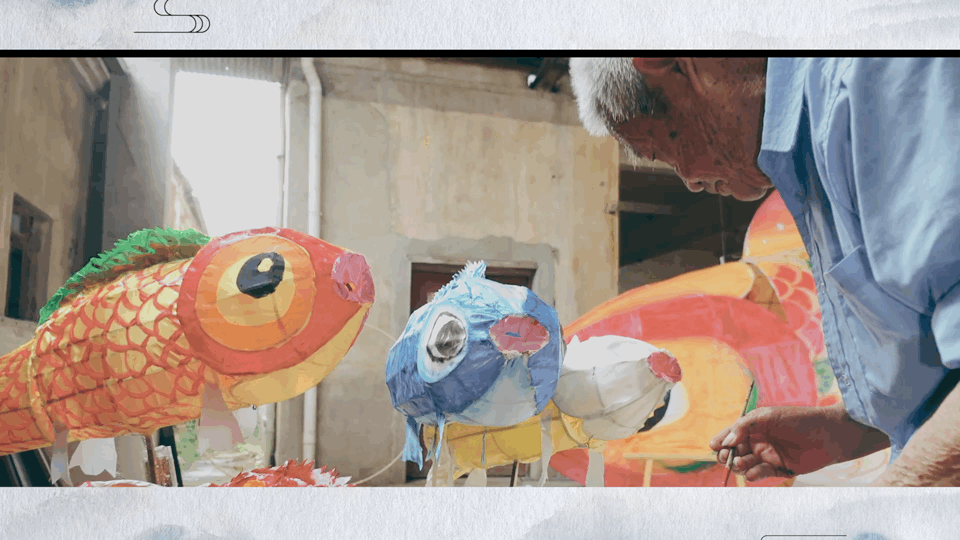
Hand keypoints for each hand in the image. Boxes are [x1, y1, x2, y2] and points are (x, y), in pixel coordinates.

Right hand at [709, 404, 855, 481]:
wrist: (829, 434)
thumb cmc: (798, 419)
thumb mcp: (767, 416)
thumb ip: (744, 426)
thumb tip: (726, 441)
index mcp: (754, 427)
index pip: (731, 434)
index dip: (720, 440)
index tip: (714, 446)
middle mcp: (758, 441)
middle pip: (734, 452)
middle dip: (727, 455)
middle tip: (728, 457)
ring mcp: (768, 456)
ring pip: (745, 464)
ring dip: (740, 465)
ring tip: (742, 463)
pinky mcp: (779, 469)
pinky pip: (761, 473)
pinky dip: (754, 475)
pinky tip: (752, 473)